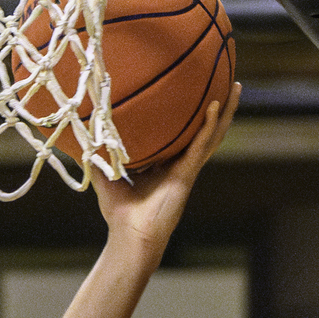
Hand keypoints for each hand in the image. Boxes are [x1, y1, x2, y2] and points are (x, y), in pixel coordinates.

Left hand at [90, 86, 240, 256]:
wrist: (130, 235)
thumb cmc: (120, 213)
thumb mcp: (105, 178)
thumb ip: (97, 157)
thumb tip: (82, 137)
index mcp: (166, 164)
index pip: (182, 135)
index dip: (190, 116)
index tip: (195, 93)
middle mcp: (180, 164)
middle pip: (205, 130)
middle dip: (218, 107)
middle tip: (227, 81)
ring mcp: (187, 168)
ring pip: (213, 135)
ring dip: (225, 111)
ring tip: (236, 87)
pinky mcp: (188, 174)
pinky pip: (202, 145)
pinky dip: (209, 125)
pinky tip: (215, 105)